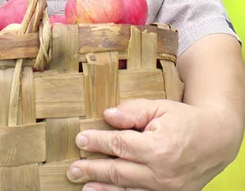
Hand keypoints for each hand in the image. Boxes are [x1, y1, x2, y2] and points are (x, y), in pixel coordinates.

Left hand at [66, 98, 237, 190]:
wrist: (216, 140)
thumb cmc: (185, 120)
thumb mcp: (160, 107)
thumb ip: (133, 111)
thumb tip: (108, 116)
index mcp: (157, 147)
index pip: (119, 145)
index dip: (97, 142)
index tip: (80, 139)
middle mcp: (161, 172)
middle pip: (118, 172)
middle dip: (93, 169)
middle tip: (73, 169)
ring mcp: (167, 189)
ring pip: (128, 190)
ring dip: (103, 189)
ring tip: (84, 186)